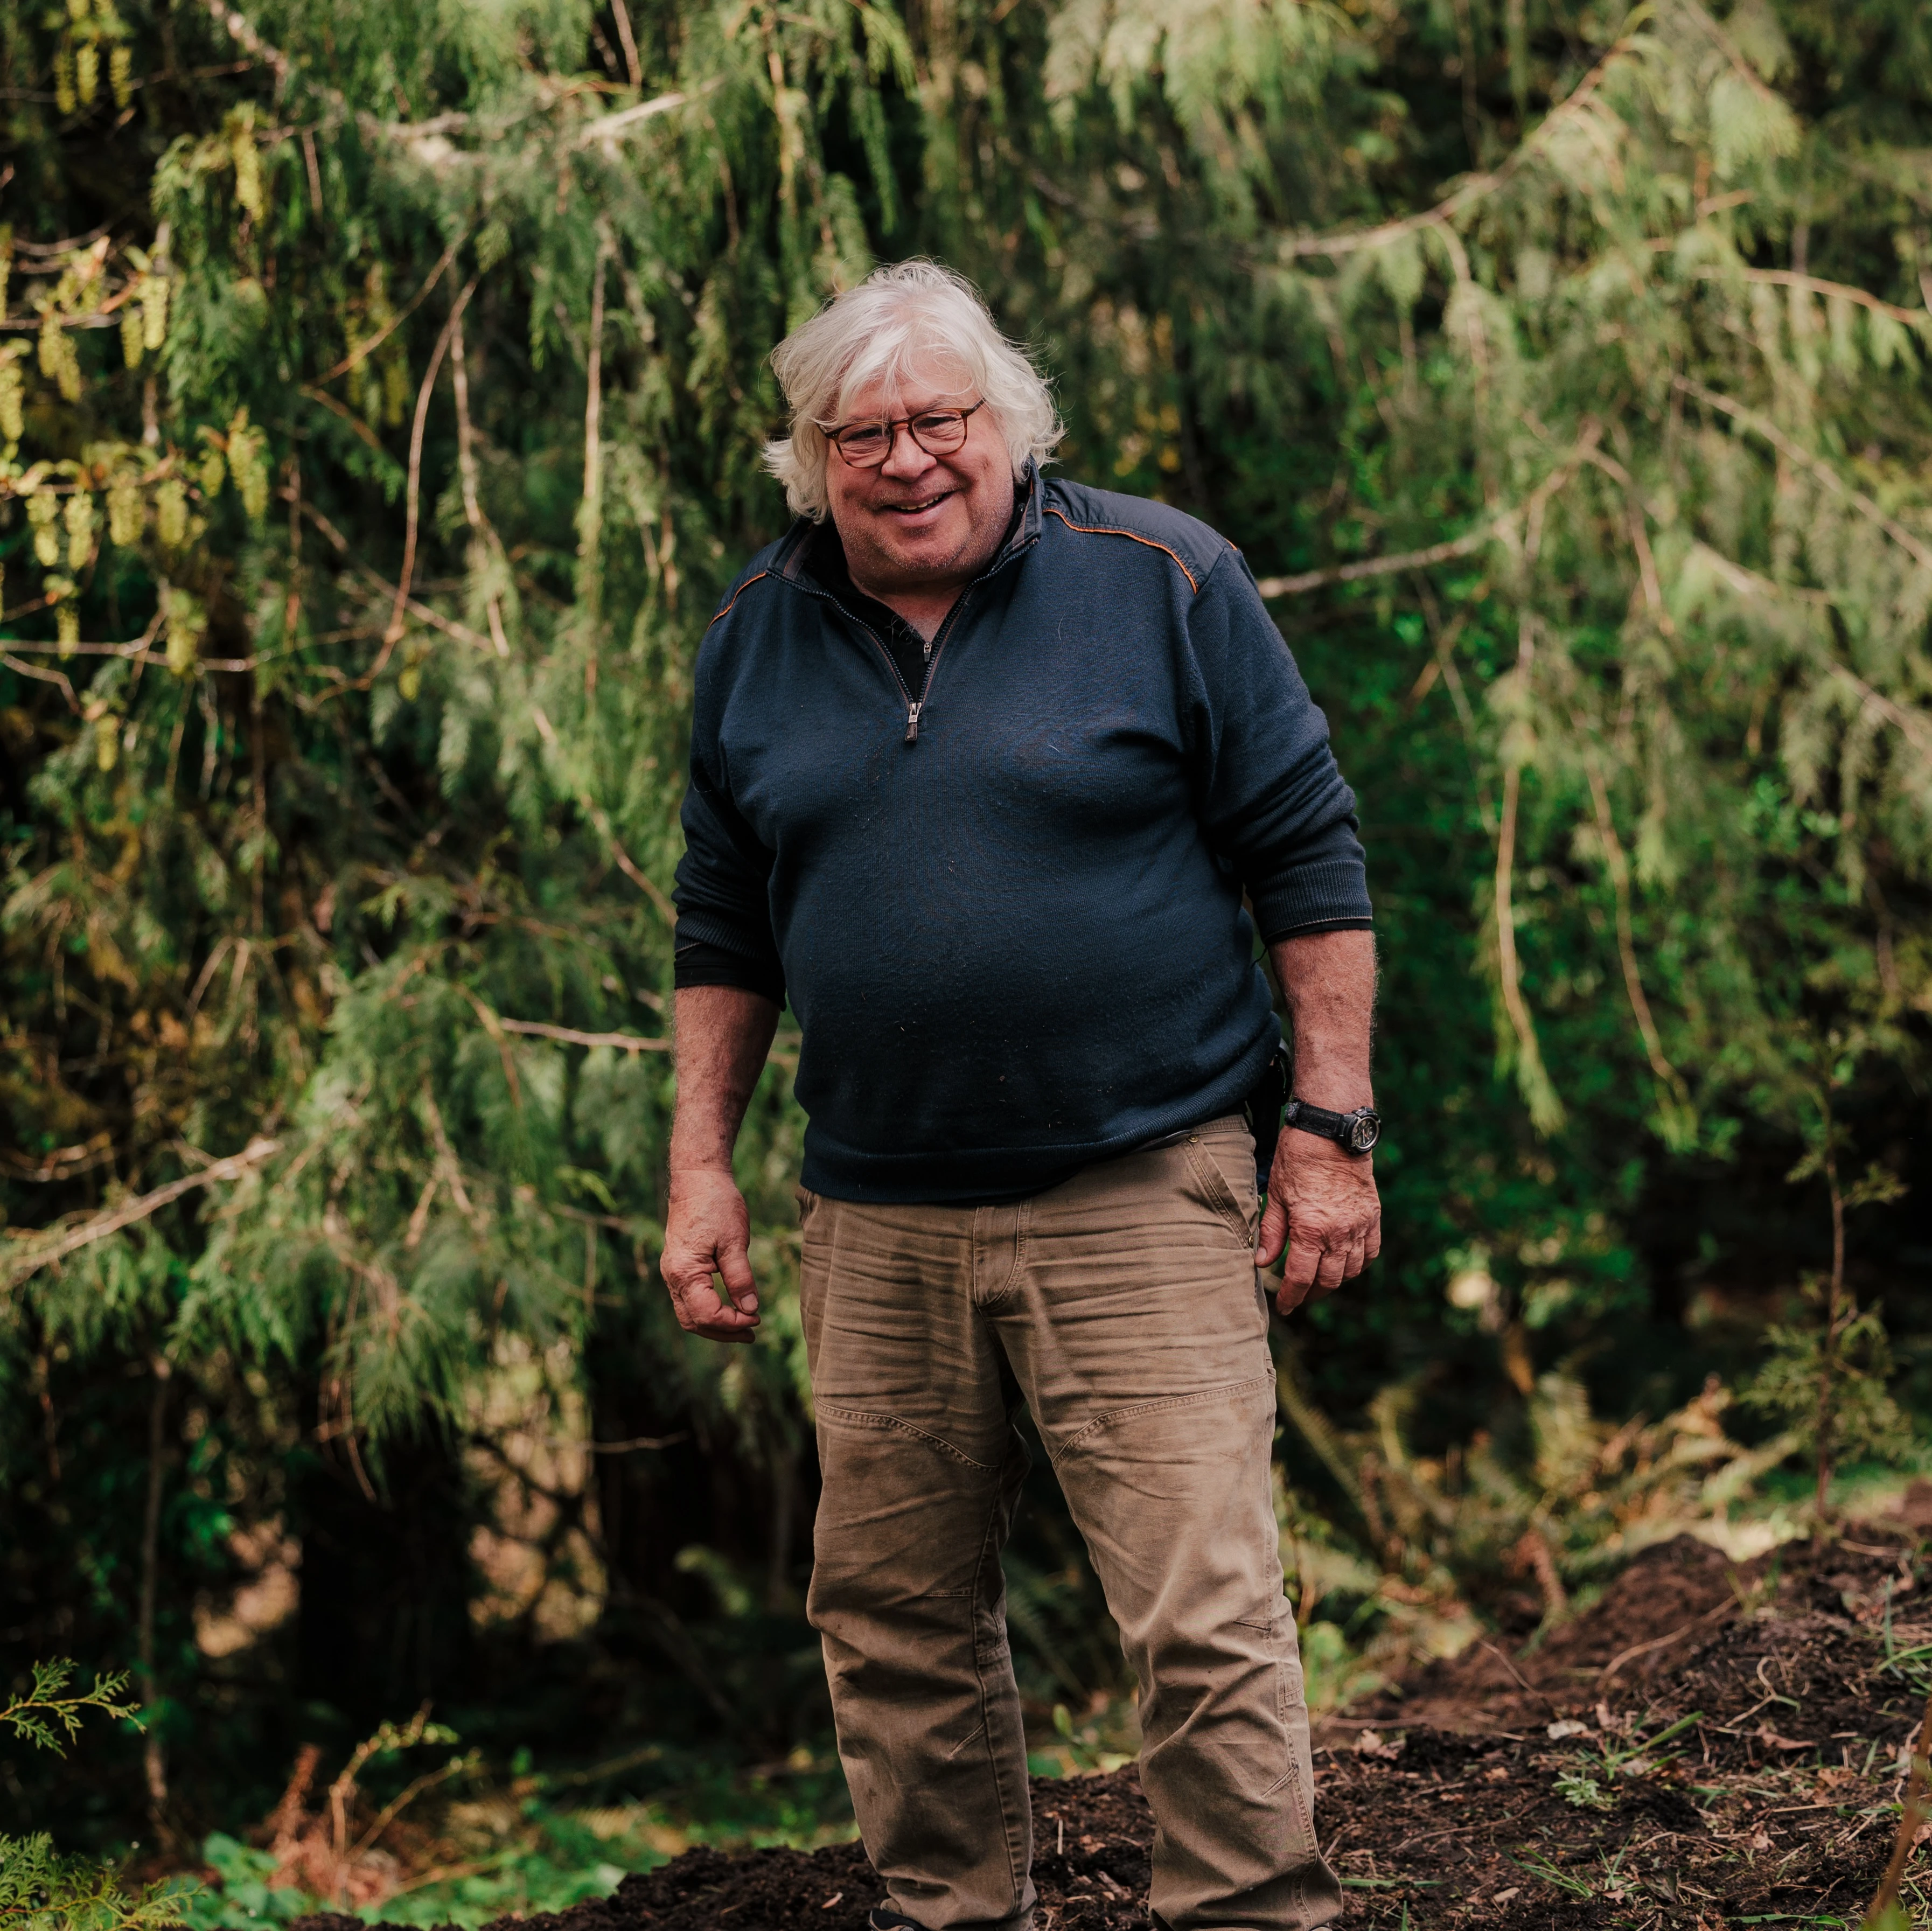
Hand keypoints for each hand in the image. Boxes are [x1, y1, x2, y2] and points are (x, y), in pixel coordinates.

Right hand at [661, 1166, 761, 1342]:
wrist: (697, 1178)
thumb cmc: (716, 1205)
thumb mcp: (735, 1241)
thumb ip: (741, 1278)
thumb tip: (751, 1310)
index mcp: (684, 1272)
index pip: (707, 1315)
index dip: (733, 1323)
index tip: (757, 1318)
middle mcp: (672, 1277)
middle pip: (694, 1321)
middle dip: (723, 1332)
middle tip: (753, 1333)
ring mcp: (672, 1273)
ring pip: (689, 1314)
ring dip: (715, 1325)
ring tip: (744, 1327)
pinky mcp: (678, 1267)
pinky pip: (689, 1300)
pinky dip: (708, 1311)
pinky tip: (729, 1309)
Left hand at [1254, 1130, 1380, 1313]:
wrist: (1333, 1130)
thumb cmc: (1298, 1159)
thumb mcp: (1276, 1195)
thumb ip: (1272, 1232)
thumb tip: (1262, 1262)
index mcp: (1311, 1229)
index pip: (1301, 1277)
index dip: (1292, 1297)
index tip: (1285, 1307)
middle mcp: (1340, 1232)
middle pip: (1328, 1279)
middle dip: (1312, 1293)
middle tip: (1299, 1296)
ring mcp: (1360, 1225)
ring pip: (1352, 1270)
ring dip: (1335, 1281)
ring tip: (1319, 1282)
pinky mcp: (1372, 1216)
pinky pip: (1370, 1251)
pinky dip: (1359, 1263)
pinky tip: (1346, 1264)